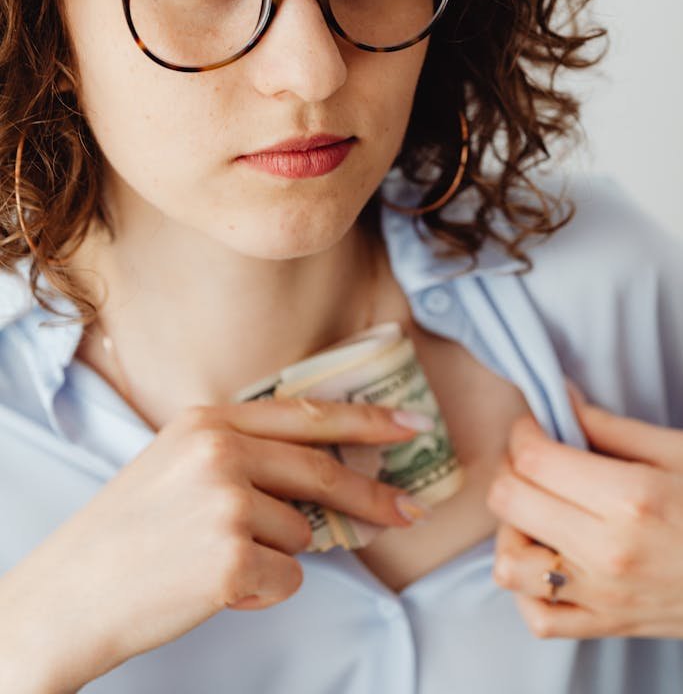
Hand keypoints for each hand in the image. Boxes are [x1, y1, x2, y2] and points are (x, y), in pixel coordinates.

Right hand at [1, 399, 423, 688]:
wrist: (74, 591)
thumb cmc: (129, 530)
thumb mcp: (179, 461)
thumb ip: (245, 451)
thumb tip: (322, 467)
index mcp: (210, 421)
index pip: (305, 414)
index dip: (364, 419)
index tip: (408, 424)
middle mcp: (222, 452)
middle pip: (321, 472)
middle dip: (372, 495)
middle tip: (409, 510)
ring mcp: (227, 504)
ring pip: (301, 534)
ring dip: (276, 554)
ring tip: (215, 557)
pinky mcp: (232, 559)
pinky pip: (287, 578)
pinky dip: (263, 590)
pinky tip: (216, 584)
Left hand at [486, 385, 682, 638]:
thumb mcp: (678, 452)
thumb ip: (609, 426)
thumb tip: (559, 398)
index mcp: (630, 498)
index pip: (533, 458)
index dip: (523, 432)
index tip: (534, 425)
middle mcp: (608, 551)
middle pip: (509, 500)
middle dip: (512, 469)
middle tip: (535, 459)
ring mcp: (604, 597)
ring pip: (509, 564)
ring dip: (512, 530)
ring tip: (540, 511)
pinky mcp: (607, 627)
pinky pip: (538, 616)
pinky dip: (529, 588)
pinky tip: (551, 558)